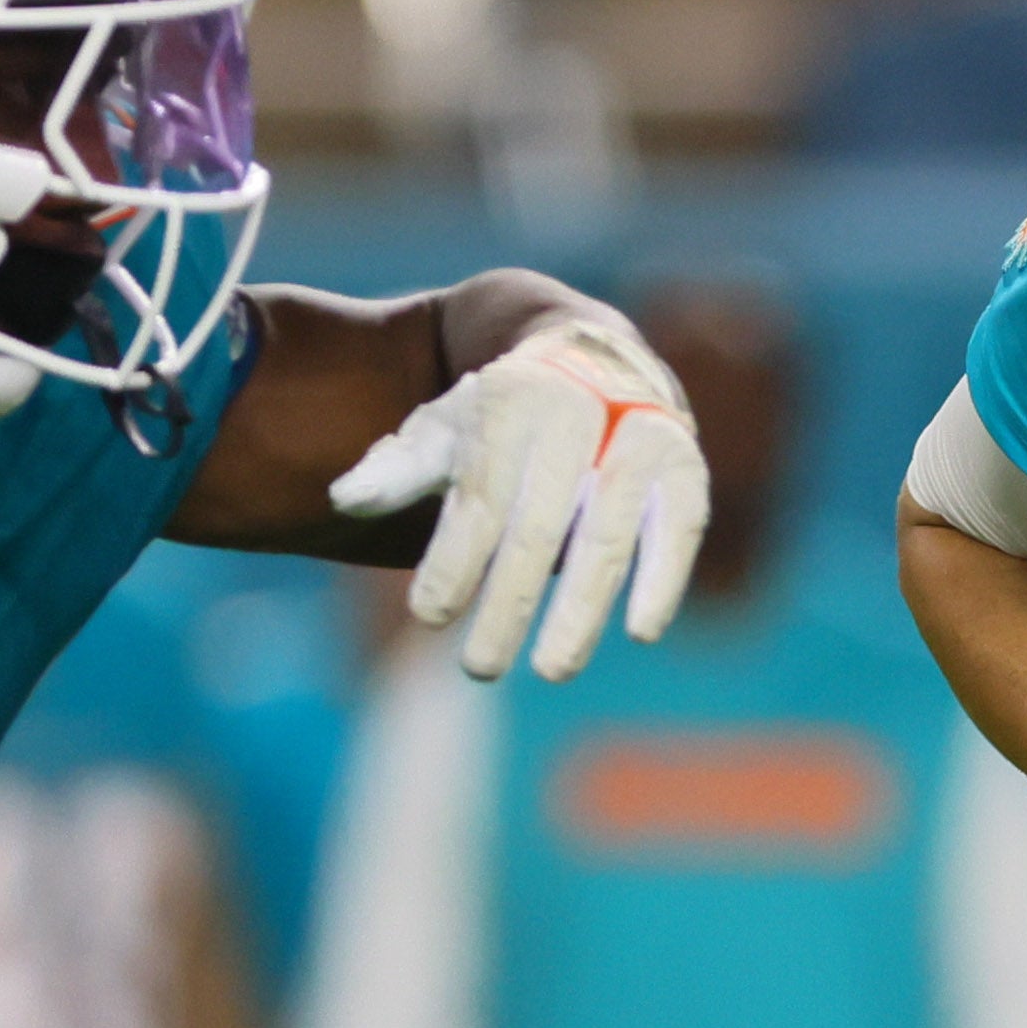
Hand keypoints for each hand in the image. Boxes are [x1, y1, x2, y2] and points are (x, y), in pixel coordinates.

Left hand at [342, 310, 703, 680]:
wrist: (593, 356)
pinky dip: (662, 577)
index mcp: (508, 404)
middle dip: (508, 604)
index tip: (428, 616)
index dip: (453, 561)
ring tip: (552, 670)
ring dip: (581, 610)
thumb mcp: (443, 429)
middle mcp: (576, 416)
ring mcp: (636, 439)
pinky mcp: (683, 466)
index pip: (480, 497)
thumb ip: (397, 469)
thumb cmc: (502, 416)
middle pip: (539, 528)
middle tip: (478, 670)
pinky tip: (640, 631)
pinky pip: (678, 526)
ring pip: (607, 537)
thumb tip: (343, 500)